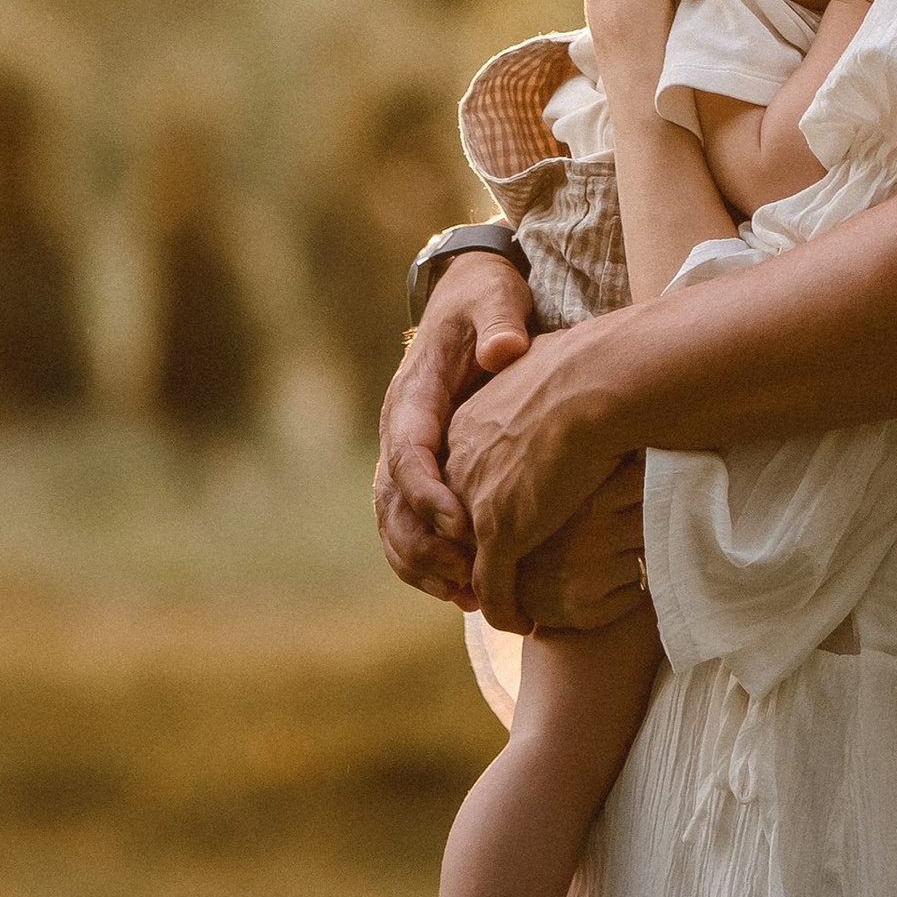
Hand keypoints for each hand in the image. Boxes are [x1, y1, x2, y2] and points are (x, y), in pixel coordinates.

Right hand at [376, 258, 530, 604]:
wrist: (471, 298)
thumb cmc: (487, 301)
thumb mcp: (495, 299)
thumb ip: (498, 323)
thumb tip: (502, 350)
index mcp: (413, 395)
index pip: (409, 452)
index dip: (429, 494)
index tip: (463, 526)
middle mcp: (399, 430)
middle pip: (394, 501)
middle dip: (426, 544)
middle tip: (468, 577)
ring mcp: (406, 453)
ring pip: (394, 522)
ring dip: (424, 564)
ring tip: (467, 597)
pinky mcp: (422, 471)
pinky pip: (409, 526)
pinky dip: (427, 562)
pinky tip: (464, 592)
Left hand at [447, 311, 644, 628]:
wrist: (602, 381)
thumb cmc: (594, 366)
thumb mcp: (546, 369)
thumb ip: (534, 383)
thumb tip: (552, 375)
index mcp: (466, 424)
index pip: (459, 480)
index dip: (482, 508)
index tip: (510, 527)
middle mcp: (457, 464)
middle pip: (452, 524)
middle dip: (471, 556)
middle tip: (501, 581)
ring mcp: (473, 500)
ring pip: (466, 564)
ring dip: (487, 593)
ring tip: (515, 608)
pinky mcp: (498, 532)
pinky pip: (493, 589)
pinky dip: (507, 613)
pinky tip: (526, 625)